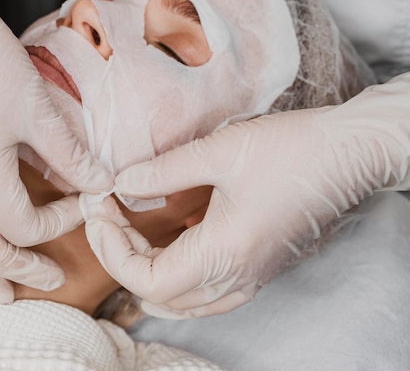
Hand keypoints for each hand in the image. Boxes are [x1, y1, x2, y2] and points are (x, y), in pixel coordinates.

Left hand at [85, 73, 409, 317]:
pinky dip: (175, 278)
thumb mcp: (220, 151)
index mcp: (224, 253)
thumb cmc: (294, 149)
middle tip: (107, 216)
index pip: (146, 280)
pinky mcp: (258, 268)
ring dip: (146, 272)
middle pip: (158, 294)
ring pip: (182, 302)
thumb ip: (163, 170)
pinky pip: (206, 294)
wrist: (351, 154)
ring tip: (129, 233)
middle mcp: (236, 276)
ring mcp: (250, 278)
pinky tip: (168, 244)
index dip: (112, 251)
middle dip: (122, 257)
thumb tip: (122, 183)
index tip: (99, 213)